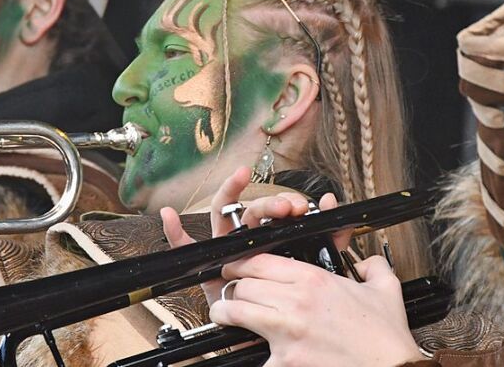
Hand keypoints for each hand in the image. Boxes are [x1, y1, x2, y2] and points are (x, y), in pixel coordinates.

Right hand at [162, 167, 344, 304]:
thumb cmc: (283, 290)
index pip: (274, 209)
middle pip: (252, 210)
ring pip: (222, 214)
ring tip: (239, 180)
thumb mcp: (310, 262)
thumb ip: (327, 236)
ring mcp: (223, 247)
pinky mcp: (205, 264)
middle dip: (268, 202)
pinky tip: (170, 216)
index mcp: (268, 234)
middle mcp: (244, 235)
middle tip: (286, 206)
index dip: (286, 202)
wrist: (268, 324)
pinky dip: (174, 231)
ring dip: (230, 193)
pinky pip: (184, 246)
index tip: (302, 205)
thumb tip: (333, 203)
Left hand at [211, 254, 422, 366]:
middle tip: (231, 292)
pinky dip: (251, 353)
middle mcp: (296, 303)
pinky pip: (254, 354)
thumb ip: (373, 268)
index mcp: (314, 280)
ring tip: (222, 315)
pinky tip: (247, 351)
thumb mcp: (385, 291)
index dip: (241, 262)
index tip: (236, 267)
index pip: (261, 261)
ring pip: (238, 313)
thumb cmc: (385, 340)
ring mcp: (288, 334)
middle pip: (244, 286)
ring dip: (226, 313)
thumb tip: (368, 264)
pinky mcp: (285, 363)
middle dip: (234, 289)